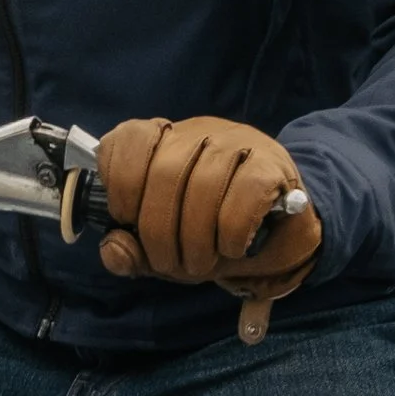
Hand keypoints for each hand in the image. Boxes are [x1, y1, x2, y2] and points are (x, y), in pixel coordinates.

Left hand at [96, 115, 320, 340]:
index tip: (127, 218)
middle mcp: (198, 132)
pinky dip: (231, 231)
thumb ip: (133, 251)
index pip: (128, 139)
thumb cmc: (213, 234)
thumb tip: (113, 249)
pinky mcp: (272, 163)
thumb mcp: (165, 248)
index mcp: (164, 141)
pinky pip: (245, 192)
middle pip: (164, 172)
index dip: (120, 185)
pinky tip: (232, 247)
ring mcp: (238, 142)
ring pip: (204, 184)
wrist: (281, 236)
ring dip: (195, 238)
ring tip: (199, 263)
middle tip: (170, 263)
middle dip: (159, 231)